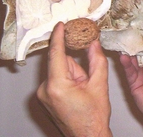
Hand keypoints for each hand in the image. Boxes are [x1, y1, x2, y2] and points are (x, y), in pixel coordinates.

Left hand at [37, 22, 111, 136]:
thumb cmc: (93, 117)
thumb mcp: (99, 85)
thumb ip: (96, 60)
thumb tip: (94, 43)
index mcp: (57, 85)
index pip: (56, 53)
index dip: (58, 36)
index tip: (61, 24)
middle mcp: (45, 89)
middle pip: (60, 62)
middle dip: (74, 64)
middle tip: (86, 78)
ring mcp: (43, 94)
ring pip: (59, 70)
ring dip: (71, 73)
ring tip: (82, 89)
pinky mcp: (45, 97)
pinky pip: (56, 78)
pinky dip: (66, 78)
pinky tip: (76, 92)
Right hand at [120, 48, 142, 136]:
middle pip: (141, 54)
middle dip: (136, 46)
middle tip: (129, 35)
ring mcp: (141, 75)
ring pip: (133, 61)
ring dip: (129, 53)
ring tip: (124, 44)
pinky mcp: (134, 83)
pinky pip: (129, 72)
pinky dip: (126, 64)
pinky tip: (124, 57)